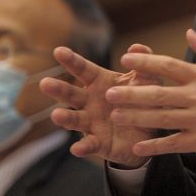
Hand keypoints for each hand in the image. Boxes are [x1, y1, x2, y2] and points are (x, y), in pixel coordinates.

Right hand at [40, 43, 158, 167]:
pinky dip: (83, 147)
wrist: (150, 131)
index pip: (83, 69)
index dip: (72, 60)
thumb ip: (143, 64)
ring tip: (56, 115)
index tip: (59, 51)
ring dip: (65, 118)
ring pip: (74, 119)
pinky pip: (89, 145)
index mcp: (99, 82)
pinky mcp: (99, 143)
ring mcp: (91, 123)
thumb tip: (135, 47)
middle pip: (71, 94)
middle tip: (45, 83)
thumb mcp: (147, 80)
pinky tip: (77, 149)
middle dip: (58, 89)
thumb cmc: (143, 99)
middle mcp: (90, 102)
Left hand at [106, 29, 195, 159]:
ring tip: (115, 115)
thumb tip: (189, 33)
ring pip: (161, 118)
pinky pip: (173, 143)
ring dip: (136, 117)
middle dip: (131, 93)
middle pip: (158, 93)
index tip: (126, 59)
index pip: (169, 66)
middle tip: (109, 93)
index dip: (146, 63)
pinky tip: (137, 146)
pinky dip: (154, 146)